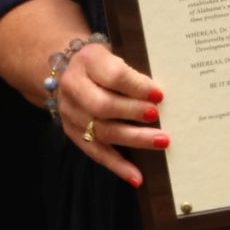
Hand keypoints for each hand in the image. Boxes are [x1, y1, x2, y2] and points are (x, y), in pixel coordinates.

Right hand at [55, 43, 164, 186]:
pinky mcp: (72, 133)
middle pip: (103, 105)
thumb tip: (162, 96)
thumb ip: (133, 70)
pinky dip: (117, 166)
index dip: (137, 86)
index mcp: (88, 60)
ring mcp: (70, 112)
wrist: (67, 68)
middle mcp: (73, 86)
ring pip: (102, 131)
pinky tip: (136, 177)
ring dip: (133, 139)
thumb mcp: (115, 53)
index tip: (159, 95)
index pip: (113, 75)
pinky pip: (96, 152)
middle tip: (157, 117)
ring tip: (161, 142)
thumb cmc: (103, 61)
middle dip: (133, 112)